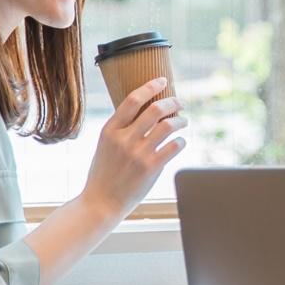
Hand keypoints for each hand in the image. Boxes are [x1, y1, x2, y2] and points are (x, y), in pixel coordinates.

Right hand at [81, 78, 187, 217]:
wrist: (100, 203)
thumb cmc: (104, 173)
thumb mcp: (105, 145)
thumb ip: (121, 128)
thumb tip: (145, 110)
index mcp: (109, 130)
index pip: (133, 100)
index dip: (150, 86)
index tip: (162, 81)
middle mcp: (124, 139)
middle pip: (155, 109)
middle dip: (172, 102)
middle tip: (180, 103)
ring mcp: (138, 154)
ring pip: (168, 126)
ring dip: (181, 120)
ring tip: (184, 121)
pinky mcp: (151, 168)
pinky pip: (174, 146)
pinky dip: (181, 141)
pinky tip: (180, 142)